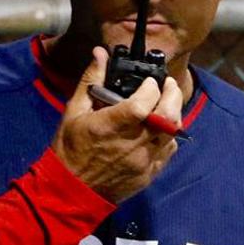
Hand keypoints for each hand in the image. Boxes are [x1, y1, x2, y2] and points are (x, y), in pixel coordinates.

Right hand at [52, 46, 182, 202]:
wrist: (71, 191)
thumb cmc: (69, 150)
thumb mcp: (74, 112)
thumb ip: (92, 80)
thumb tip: (100, 53)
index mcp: (111, 126)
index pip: (143, 103)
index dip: (152, 87)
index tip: (149, 81)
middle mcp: (132, 143)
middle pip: (167, 117)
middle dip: (173, 95)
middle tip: (168, 85)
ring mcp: (144, 160)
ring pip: (173, 133)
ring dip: (174, 114)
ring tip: (166, 104)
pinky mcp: (150, 173)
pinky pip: (168, 150)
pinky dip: (168, 136)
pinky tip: (159, 129)